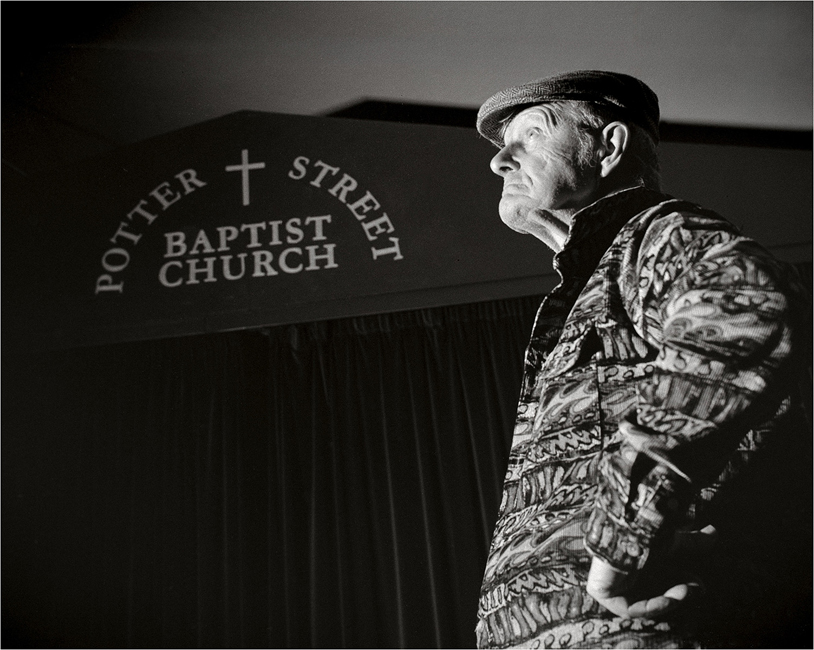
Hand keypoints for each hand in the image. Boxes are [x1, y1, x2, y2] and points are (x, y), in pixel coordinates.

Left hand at [585, 525, 715, 618]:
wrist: (626, 530)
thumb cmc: (647, 533)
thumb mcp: (672, 541)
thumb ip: (691, 542)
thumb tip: (714, 531)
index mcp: (635, 564)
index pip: (658, 581)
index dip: (680, 584)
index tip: (699, 583)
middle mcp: (622, 575)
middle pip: (654, 594)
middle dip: (678, 593)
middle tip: (696, 589)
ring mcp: (612, 586)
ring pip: (645, 603)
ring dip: (670, 599)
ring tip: (686, 591)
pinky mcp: (604, 593)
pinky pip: (631, 609)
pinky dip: (652, 606)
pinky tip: (669, 600)